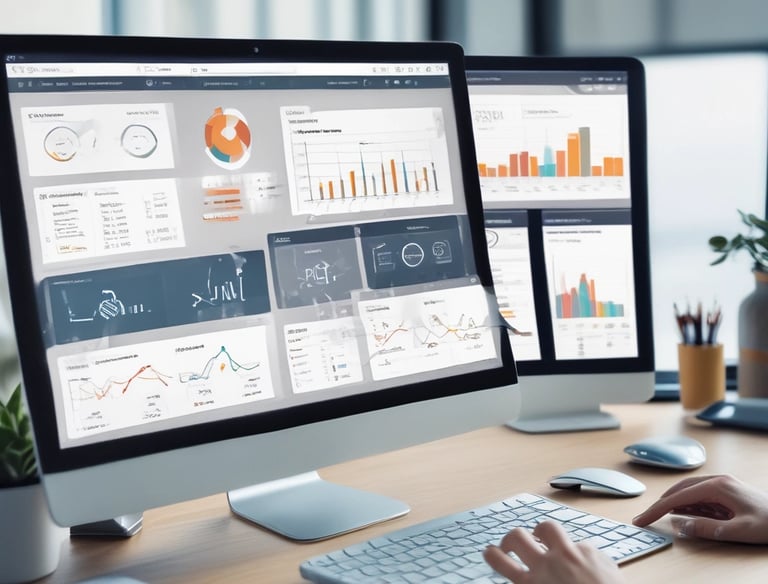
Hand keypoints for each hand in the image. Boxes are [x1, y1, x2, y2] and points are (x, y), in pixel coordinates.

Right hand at [483, 521, 624, 583]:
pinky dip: (575, 551)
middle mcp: (547, 564)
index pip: (499, 560)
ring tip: (542, 539)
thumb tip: (523, 580)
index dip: (491, 554)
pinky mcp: (592, 551)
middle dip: (510, 538)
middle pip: (516, 536)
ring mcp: (570, 554)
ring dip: (541, 533)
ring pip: (546, 527)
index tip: (491, 552)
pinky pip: (578, 543)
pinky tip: (581, 563)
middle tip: (513, 546)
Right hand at [633, 474, 767, 543]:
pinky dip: (687, 503)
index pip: (678, 498)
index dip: (657, 509)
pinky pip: (699, 494)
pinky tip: (684, 512)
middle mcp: (717, 480)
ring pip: (688, 490)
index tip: (642, 519)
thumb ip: (707, 528)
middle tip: (646, 518)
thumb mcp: (739, 531)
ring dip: (674, 503)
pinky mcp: (726, 490)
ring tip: (660, 516)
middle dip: (661, 504)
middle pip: (679, 489)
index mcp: (717, 486)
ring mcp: (722, 483)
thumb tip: (679, 525)